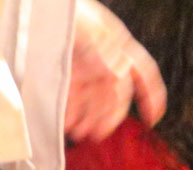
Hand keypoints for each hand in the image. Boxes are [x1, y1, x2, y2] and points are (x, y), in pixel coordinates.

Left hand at [65, 0, 165, 142]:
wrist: (40, 9)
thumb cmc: (70, 13)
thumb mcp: (94, 34)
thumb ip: (109, 57)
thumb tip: (121, 78)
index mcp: (118, 48)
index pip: (143, 74)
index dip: (151, 96)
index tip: (152, 118)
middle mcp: (104, 62)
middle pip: (113, 96)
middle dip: (108, 117)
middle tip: (98, 134)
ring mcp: (84, 70)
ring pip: (92, 102)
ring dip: (88, 120)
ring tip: (79, 133)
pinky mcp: (64, 76)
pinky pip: (72, 100)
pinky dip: (71, 114)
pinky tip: (66, 124)